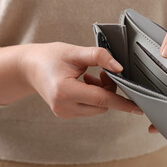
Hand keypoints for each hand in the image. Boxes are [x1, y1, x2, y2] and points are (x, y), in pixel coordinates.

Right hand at [20, 42, 142, 117]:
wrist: (28, 67)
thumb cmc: (49, 57)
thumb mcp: (74, 52)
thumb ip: (99, 57)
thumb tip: (120, 68)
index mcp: (65, 91)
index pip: (102, 99)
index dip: (123, 102)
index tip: (139, 108)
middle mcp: (64, 107)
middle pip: (101, 105)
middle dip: (108, 90)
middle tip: (102, 72)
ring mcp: (63, 113)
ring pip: (96, 109)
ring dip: (100, 94)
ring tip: (89, 76)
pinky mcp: (64, 114)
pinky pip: (88, 109)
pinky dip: (92, 98)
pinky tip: (84, 83)